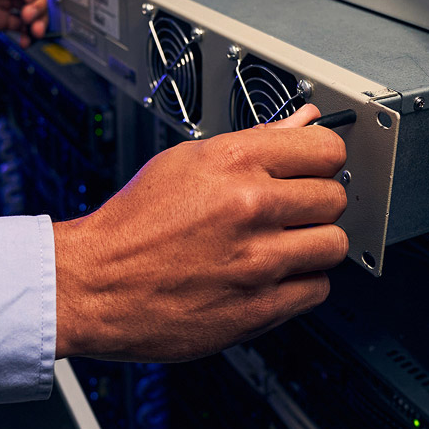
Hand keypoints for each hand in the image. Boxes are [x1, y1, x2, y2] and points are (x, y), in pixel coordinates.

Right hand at [52, 104, 347, 361]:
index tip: (315, 167)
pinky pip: (317, 289)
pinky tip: (271, 275)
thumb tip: (302, 121)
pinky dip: (300, 284)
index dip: (323, 158)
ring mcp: (258, 259)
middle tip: (291, 209)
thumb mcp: (185, 162)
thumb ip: (254, 140)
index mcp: (232, 162)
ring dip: (313, 245)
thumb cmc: (133, 224)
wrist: (94, 284)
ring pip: (333, 245)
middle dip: (316, 202)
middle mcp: (249, 206)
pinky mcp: (259, 307)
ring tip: (282, 244)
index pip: (325, 148)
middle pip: (334, 197)